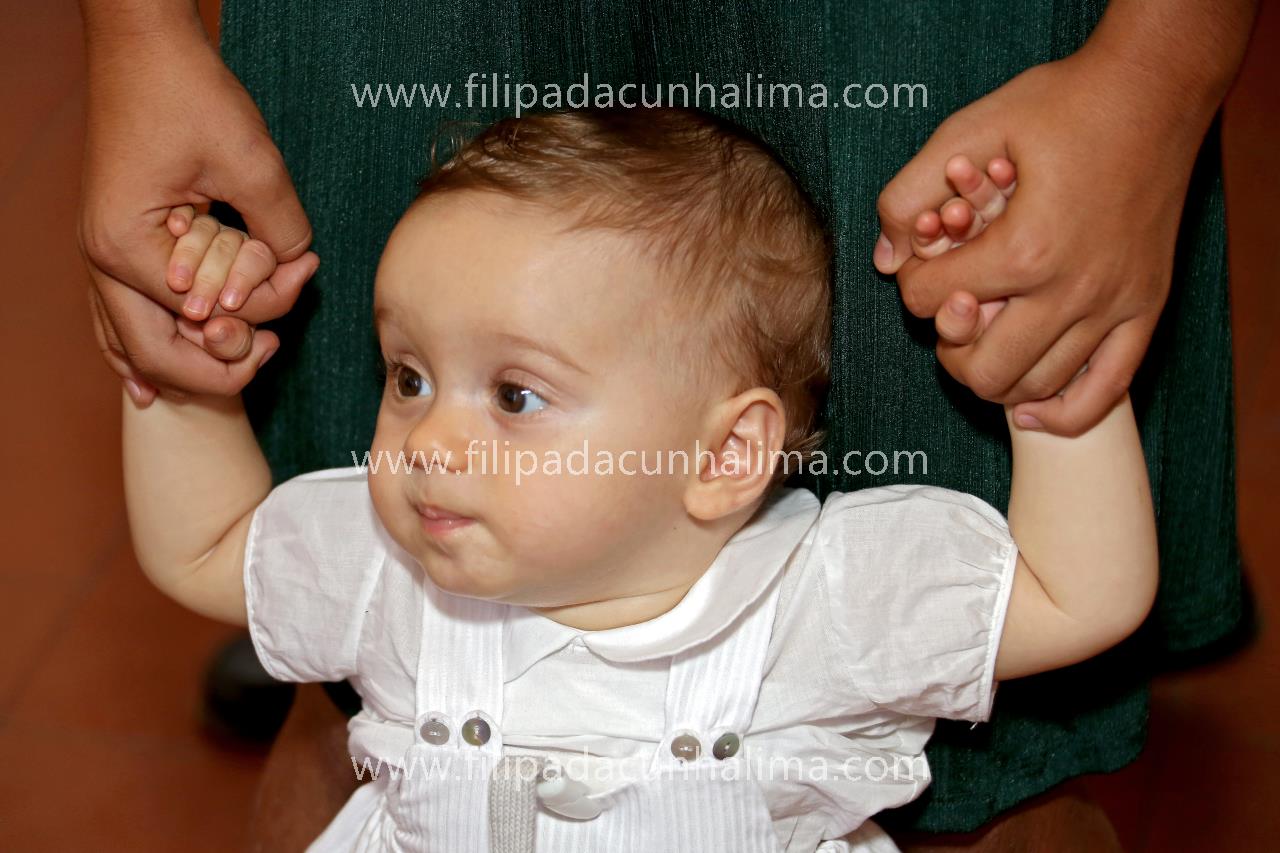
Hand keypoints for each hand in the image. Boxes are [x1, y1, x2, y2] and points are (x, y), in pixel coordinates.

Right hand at [78, 13, 317, 404]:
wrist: (143, 46)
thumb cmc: (188, 95)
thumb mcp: (254, 165)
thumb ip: (281, 231)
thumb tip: (297, 270)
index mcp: (128, 249)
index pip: (203, 321)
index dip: (263, 312)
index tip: (302, 278)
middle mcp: (102, 260)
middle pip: (154, 354)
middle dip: (217, 365)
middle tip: (269, 352)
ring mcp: (100, 252)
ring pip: (126, 341)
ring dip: (179, 362)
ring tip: (233, 368)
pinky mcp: (113, 238)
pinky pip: (117, 314)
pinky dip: (144, 344)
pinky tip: (151, 383)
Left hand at [874, 53, 1203, 434]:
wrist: (1155, 91)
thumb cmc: (1061, 105)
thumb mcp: (971, 126)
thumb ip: (909, 191)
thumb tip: (887, 258)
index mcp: (1025, 247)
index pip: (931, 302)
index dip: (913, 284)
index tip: (925, 263)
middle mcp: (1073, 288)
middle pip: (980, 369)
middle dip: (949, 345)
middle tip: (951, 310)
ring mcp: (1115, 305)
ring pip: (1034, 388)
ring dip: (993, 376)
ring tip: (983, 342)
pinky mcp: (1146, 310)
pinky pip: (1103, 392)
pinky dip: (1060, 412)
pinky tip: (1028, 405)